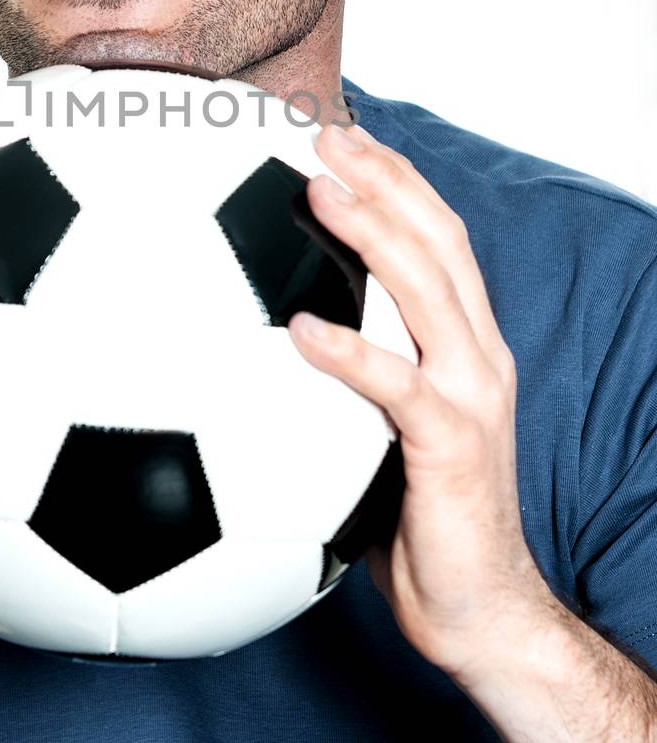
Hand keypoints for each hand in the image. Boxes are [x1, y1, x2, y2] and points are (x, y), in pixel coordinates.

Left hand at [288, 121, 555, 679]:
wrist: (481, 611)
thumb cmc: (418, 524)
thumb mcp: (376, 434)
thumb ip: (344, 381)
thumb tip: (262, 342)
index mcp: (463, 346)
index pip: (435, 239)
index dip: (393, 180)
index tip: (338, 136)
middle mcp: (477, 356)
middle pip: (437, 241)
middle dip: (383, 177)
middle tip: (321, 131)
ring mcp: (471, 397)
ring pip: (427, 292)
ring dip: (372, 235)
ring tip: (318, 190)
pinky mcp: (452, 447)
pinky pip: (398, 388)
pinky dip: (349, 353)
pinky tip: (299, 331)